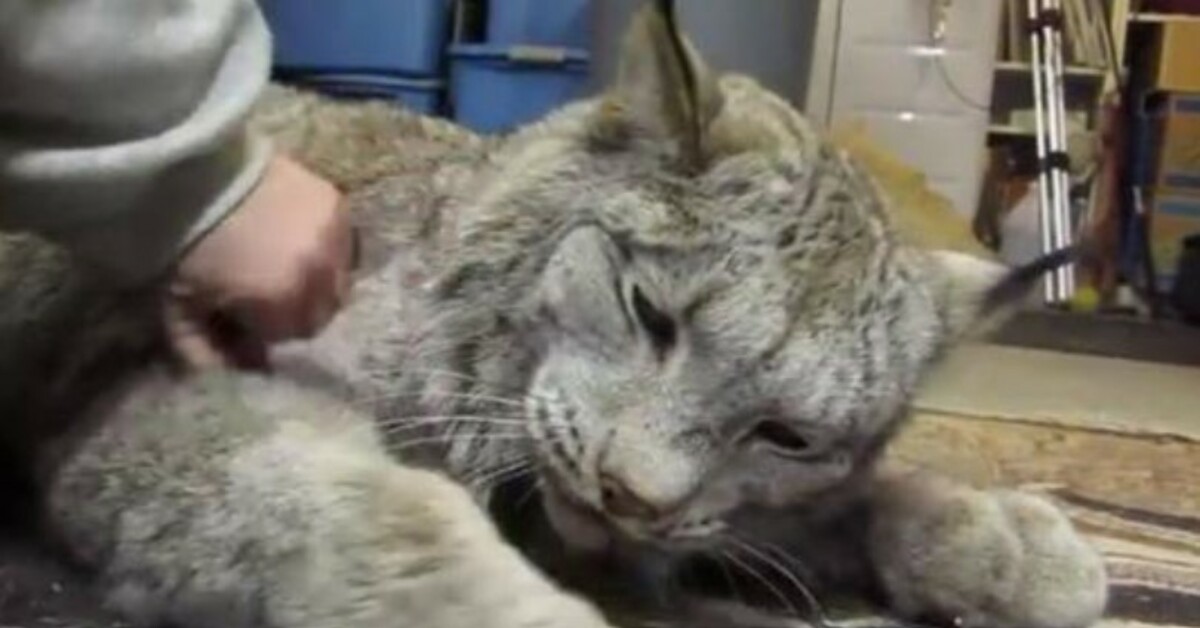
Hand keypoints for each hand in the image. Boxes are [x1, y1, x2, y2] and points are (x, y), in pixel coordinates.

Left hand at [164, 154, 353, 368]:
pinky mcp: (337, 205)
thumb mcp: (179, 309)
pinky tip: (294, 236)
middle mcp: (320, 273)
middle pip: (323, 310)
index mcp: (283, 302)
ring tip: (282, 261)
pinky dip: (323, 247)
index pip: (293, 337)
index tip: (245, 316)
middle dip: (296, 307)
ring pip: (338, 278)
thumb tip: (236, 376)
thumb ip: (205, 353)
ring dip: (315, 277)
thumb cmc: (179, 244)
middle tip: (265, 290)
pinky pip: (342, 244)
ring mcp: (334, 237)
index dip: (267, 329)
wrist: (186, 168)